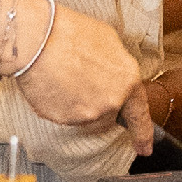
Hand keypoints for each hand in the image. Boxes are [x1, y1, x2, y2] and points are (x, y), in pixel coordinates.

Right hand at [20, 3, 154, 150]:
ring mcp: (87, 114)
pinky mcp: (64, 120)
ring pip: (85, 117)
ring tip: (64, 77)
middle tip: (80, 81)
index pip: (139, 115)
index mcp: (127, 80)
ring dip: (78, 104)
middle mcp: (111, 102)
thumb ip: (117, 66)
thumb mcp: (108, 40)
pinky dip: (59, 104)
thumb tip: (115, 75)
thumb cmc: (70, 33)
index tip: (144, 148)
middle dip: (98, 104)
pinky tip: (53, 84)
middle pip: (108, 115)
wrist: (37, 39)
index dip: (143, 135)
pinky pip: (64, 116)